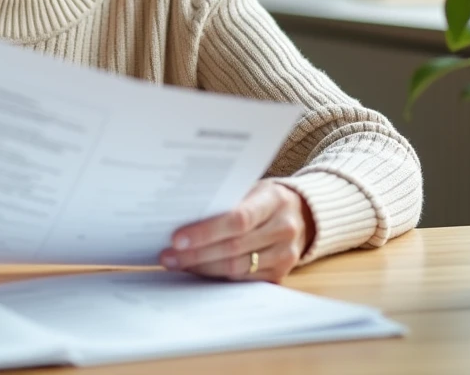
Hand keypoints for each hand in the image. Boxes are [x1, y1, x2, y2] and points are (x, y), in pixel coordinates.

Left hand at [159, 181, 314, 282]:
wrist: (302, 214)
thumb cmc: (264, 198)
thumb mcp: (251, 188)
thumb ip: (225, 200)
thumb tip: (180, 214)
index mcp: (275, 200)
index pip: (238, 219)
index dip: (206, 231)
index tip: (177, 238)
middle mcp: (284, 229)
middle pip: (233, 247)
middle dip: (196, 254)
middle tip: (167, 256)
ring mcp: (285, 255)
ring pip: (236, 268)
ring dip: (201, 268)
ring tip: (175, 264)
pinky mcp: (280, 274)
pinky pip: (242, 280)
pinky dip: (216, 277)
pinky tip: (196, 271)